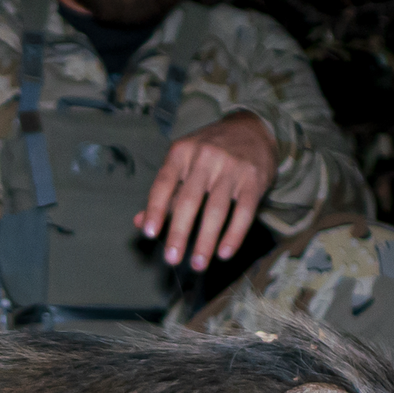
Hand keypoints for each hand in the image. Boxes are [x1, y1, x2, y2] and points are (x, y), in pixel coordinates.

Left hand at [137, 112, 277, 270]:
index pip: (163, 183)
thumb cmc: (210, 151)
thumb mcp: (183, 162)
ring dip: (206, 240)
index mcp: (181, 152)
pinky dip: (234, 235)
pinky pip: (244, 211)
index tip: (149, 233)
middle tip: (171, 259)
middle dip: (178, 232)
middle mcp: (205, 157)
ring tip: (198, 264)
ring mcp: (231, 167)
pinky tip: (224, 253)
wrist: (252, 128)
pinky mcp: (254, 179)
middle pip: (189, 200)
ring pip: (216, 209)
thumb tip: (139, 223)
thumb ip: (165, 193)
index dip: (155, 209)